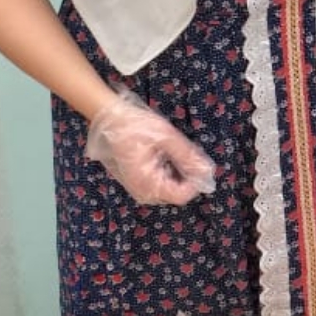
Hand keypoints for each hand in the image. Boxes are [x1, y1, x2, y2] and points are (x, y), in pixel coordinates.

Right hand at [85, 88, 216, 204]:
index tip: (201, 165)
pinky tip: (166, 156)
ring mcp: (138, 188)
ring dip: (179, 174)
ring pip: (169, 189)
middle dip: (188, 177)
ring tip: (175, 152)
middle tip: (189, 154)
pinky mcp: (136, 182)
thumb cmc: (135, 125)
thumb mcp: (166, 137)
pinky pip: (159, 184)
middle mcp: (141, 192)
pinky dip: (169, 173)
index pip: (181, 196)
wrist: (109, 119)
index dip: (195, 182)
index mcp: (146, 183)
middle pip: (175, 194)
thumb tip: (206, 171)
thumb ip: (187, 156)